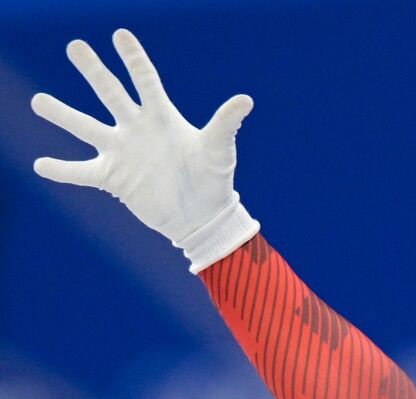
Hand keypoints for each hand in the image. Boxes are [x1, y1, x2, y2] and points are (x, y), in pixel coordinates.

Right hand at [31, 28, 258, 272]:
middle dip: (94, 71)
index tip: (120, 35)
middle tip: (76, 46)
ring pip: (86, 127)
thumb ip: (225, 123)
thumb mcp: (219, 149)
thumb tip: (246, 100)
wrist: (202, 216)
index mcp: (162, 117)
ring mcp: (122, 152)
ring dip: (63, 115)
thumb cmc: (213, 178)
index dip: (134, 59)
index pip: (146, 81)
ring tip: (38, 101)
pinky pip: (81, 172)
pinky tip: (39, 164)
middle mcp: (137, 129)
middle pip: (111, 93)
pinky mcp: (113, 178)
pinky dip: (61, 170)